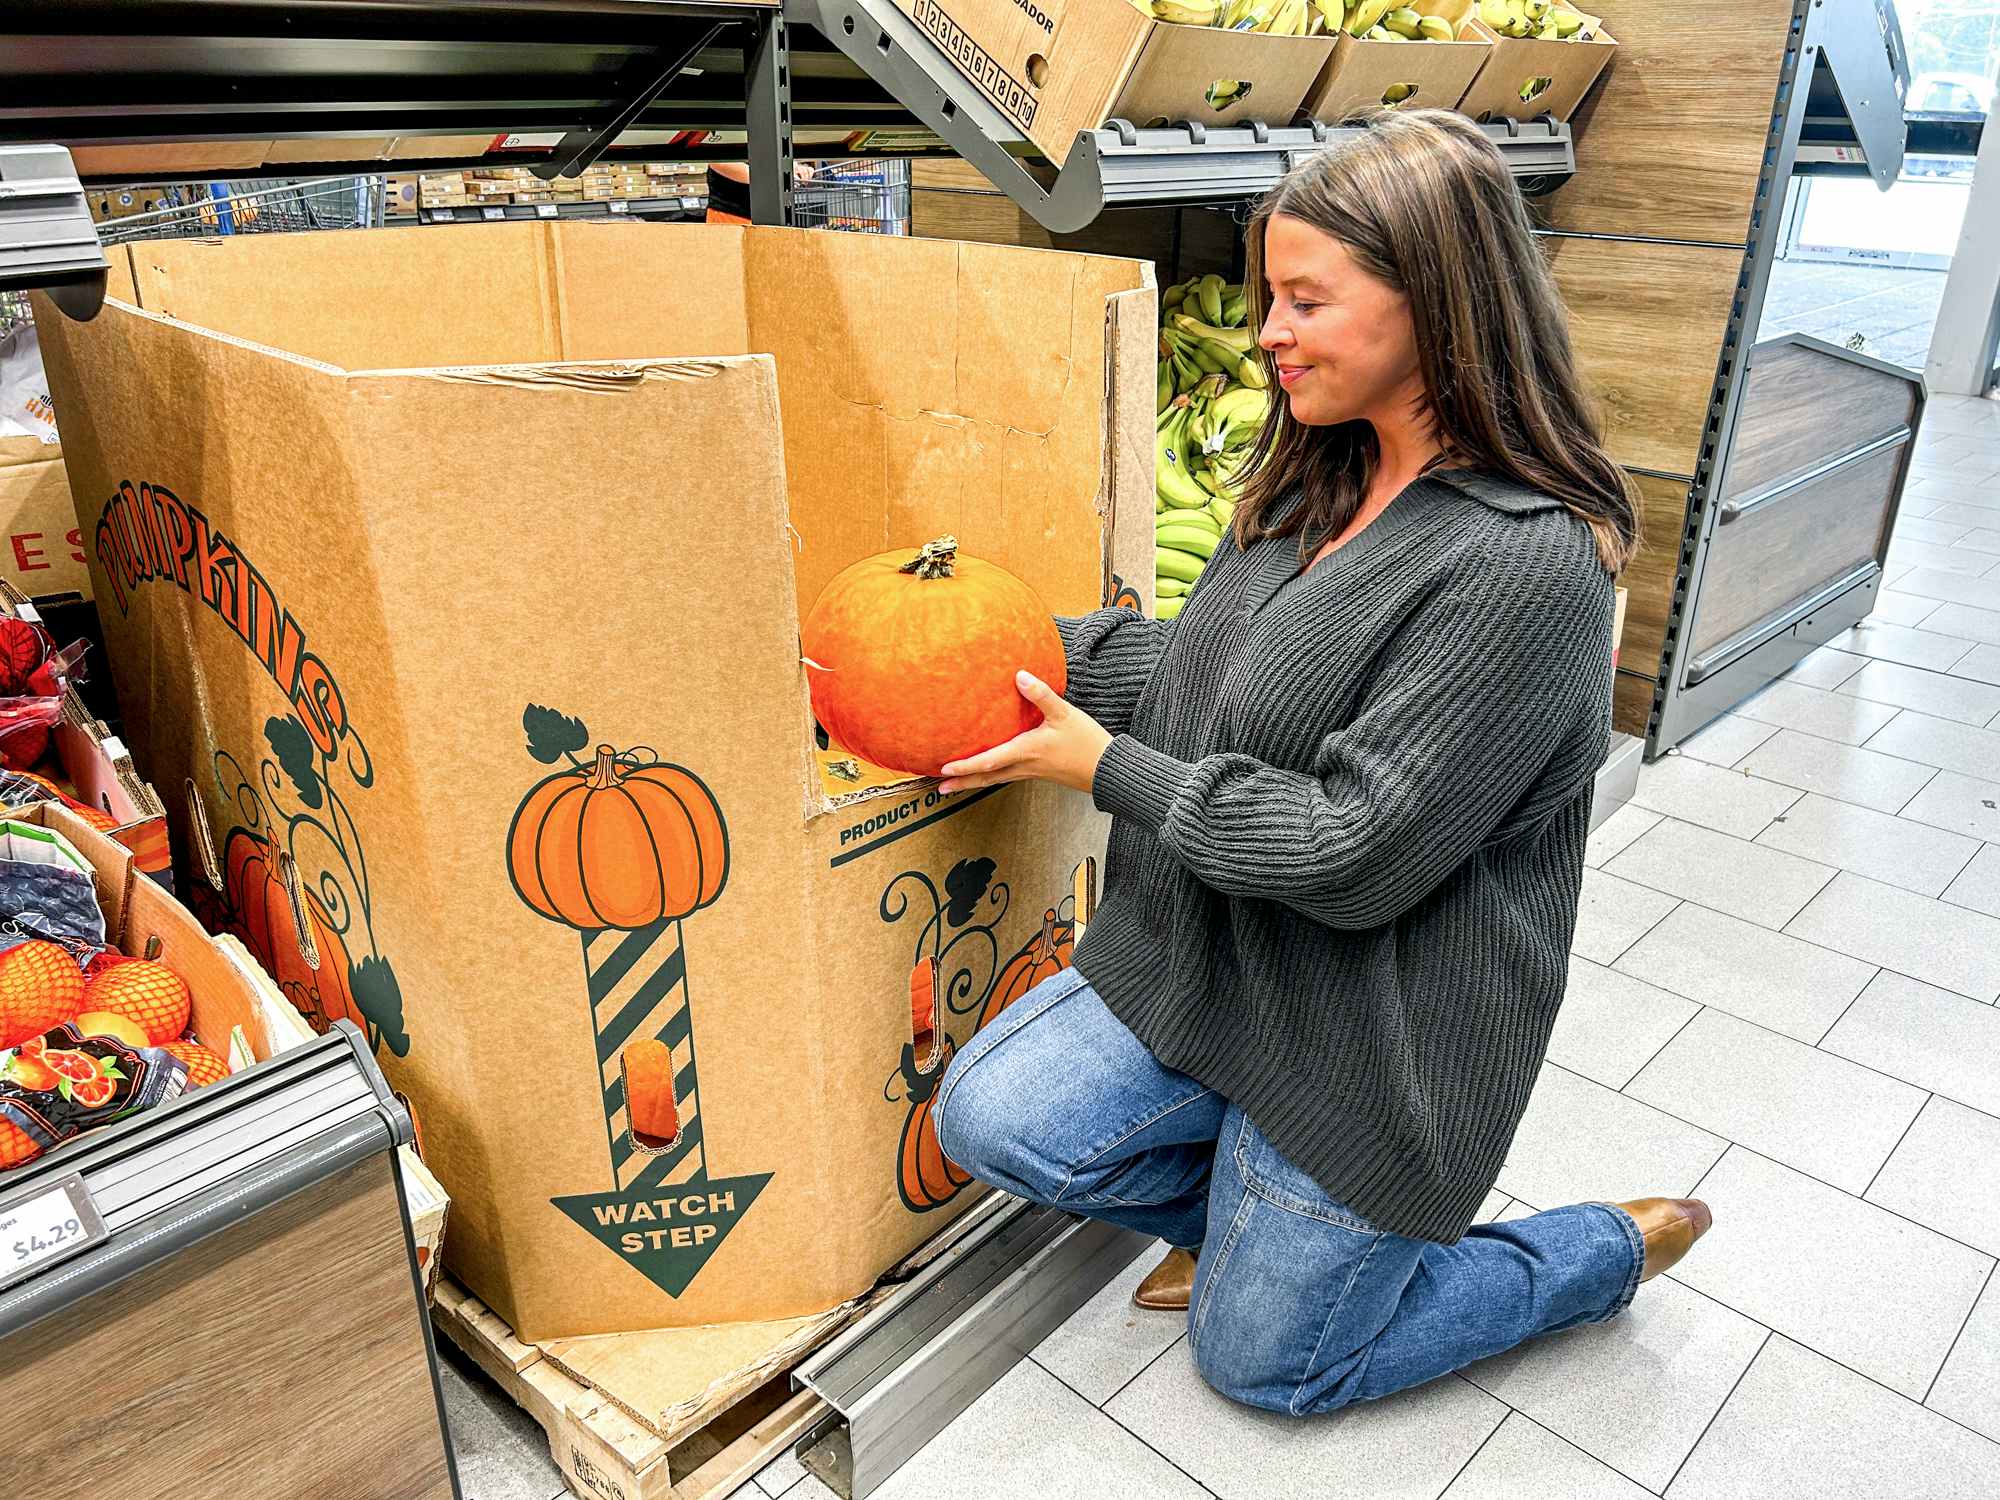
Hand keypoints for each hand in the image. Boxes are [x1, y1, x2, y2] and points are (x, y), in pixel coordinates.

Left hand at [938, 671, 1111, 795]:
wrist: (1107, 769)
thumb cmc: (1086, 742)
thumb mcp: (1064, 714)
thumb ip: (1041, 695)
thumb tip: (1019, 675)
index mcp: (1026, 751)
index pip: (989, 762)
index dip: (966, 766)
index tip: (945, 769)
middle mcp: (1024, 766)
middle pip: (986, 778)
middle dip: (962, 783)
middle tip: (939, 787)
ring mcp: (1030, 772)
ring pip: (995, 780)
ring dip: (973, 783)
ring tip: (954, 785)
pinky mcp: (1038, 772)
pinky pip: (1007, 776)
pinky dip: (991, 776)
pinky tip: (988, 771)